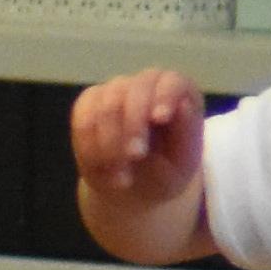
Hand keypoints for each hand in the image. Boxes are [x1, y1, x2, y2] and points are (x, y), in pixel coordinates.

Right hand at [73, 68, 209, 209]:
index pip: (172, 82)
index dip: (165, 96)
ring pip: (106, 105)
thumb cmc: (169, 171)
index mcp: (178, 92)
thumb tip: (183, 105)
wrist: (138, 187)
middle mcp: (146, 84)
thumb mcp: (185, 163)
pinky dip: (91, 148)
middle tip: (136, 156)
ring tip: (122, 177)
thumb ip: (187, 134)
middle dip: (133, 124)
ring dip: (111, 144)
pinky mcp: (89, 104)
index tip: (160, 118)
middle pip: (134, 90)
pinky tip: (104, 171)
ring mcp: (115, 90)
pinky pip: (83, 120)